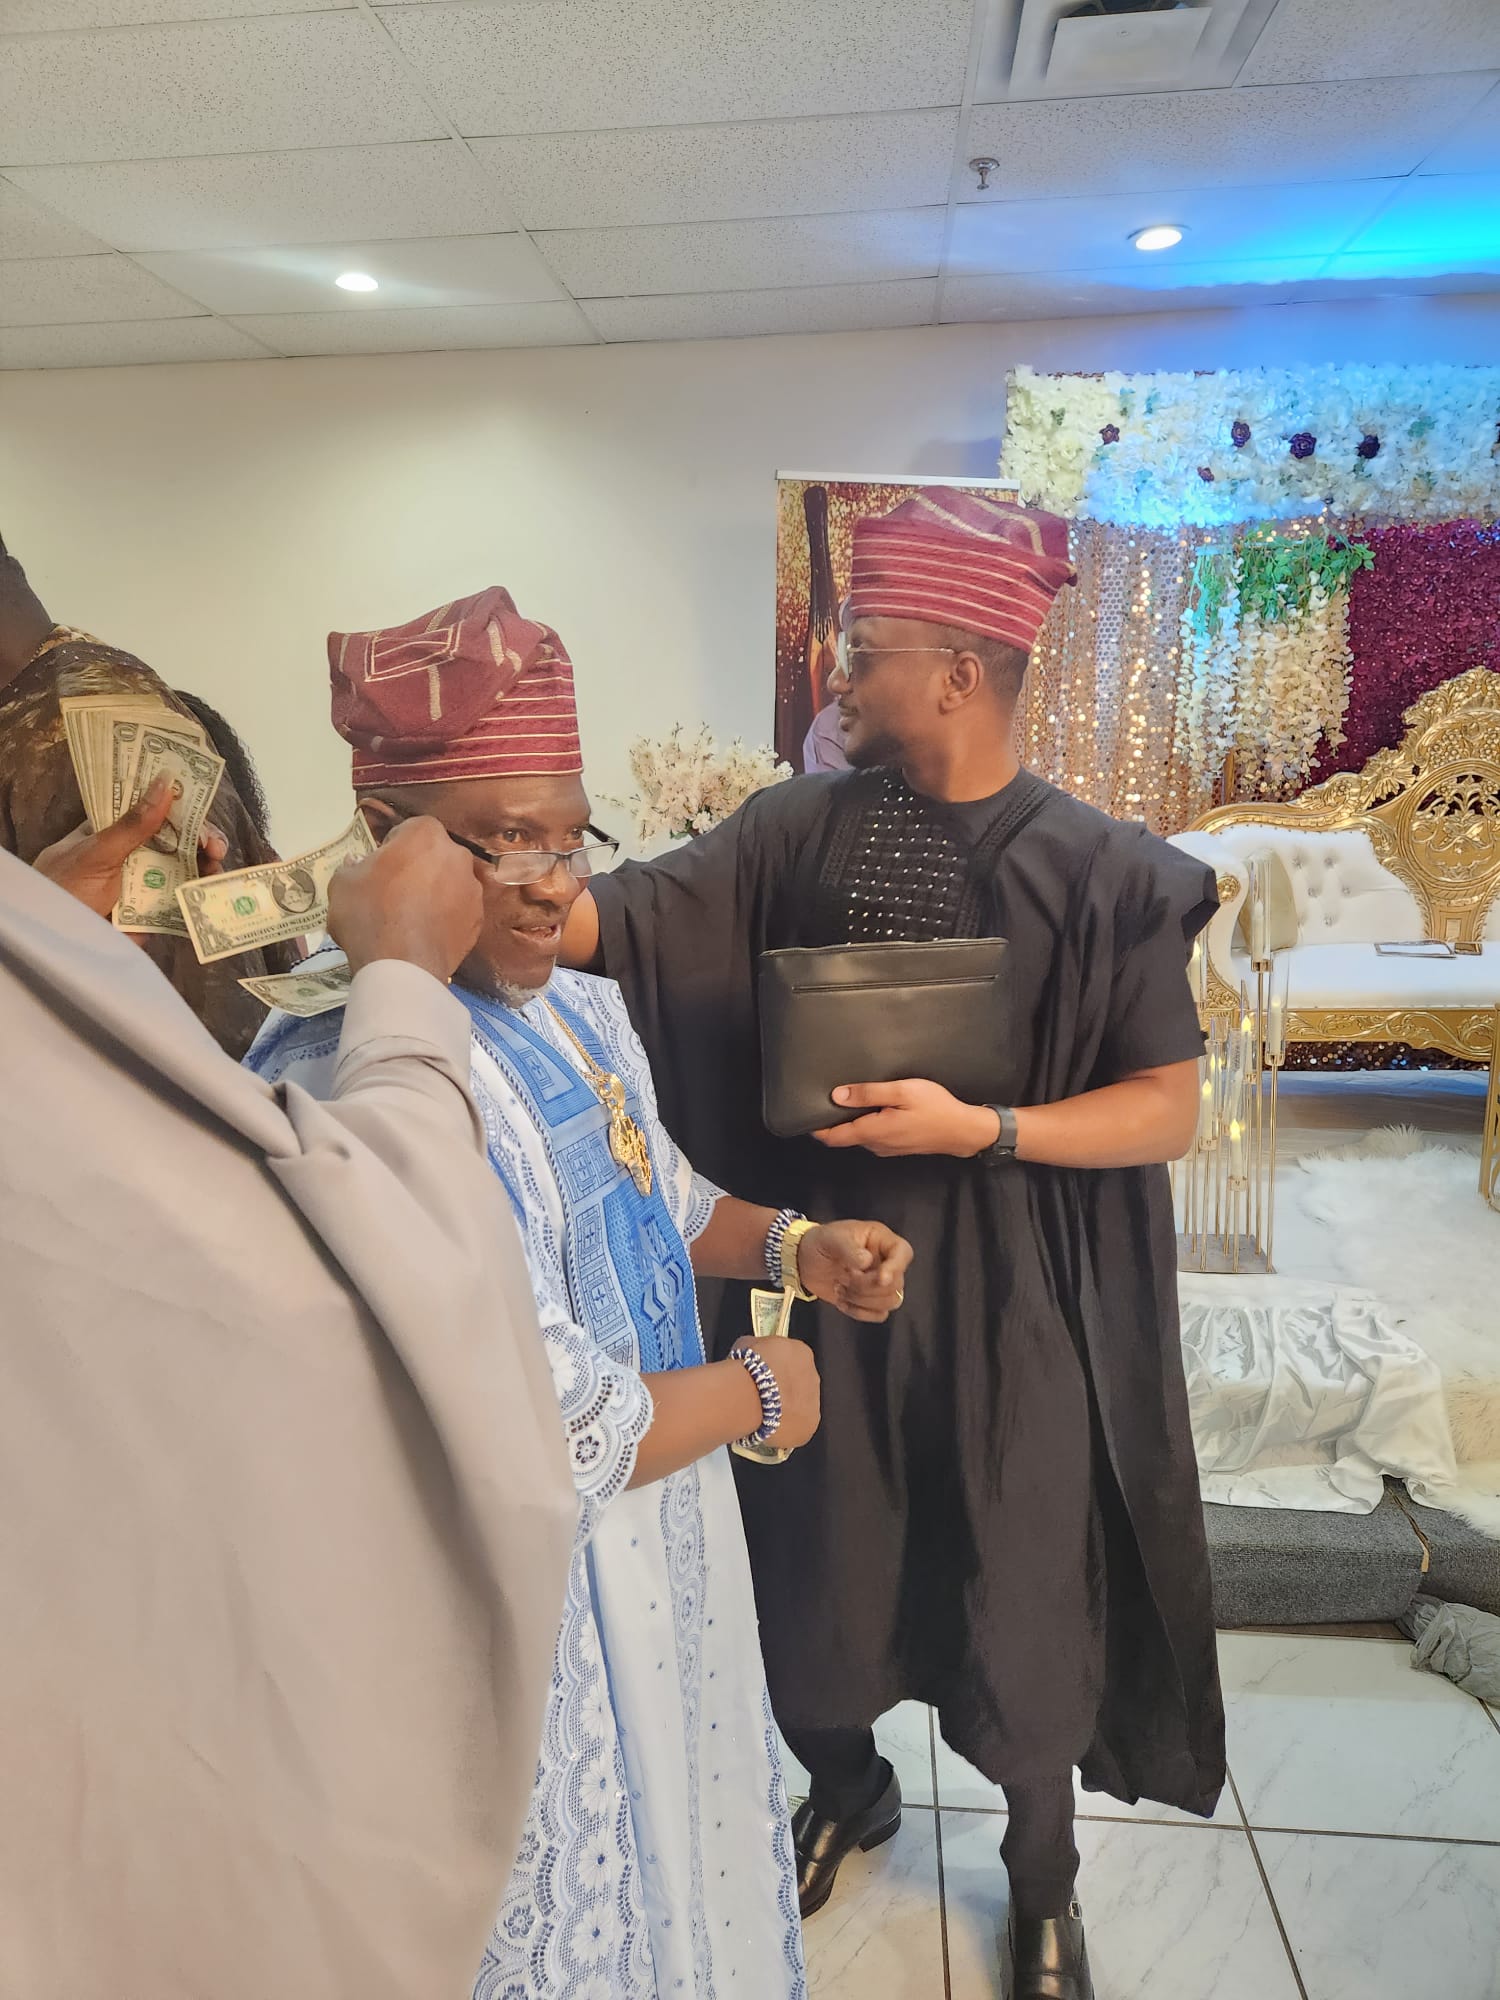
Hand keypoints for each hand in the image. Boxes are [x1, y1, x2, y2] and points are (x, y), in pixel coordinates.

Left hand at [33, 778, 228, 933]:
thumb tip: (166, 782)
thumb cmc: (62, 891)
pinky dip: (202, 900)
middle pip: (176, 841)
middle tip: (216, 848)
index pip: (152, 810)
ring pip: (184, 872)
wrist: (56, 946)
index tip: (201, 809)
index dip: (181, 807)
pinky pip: (182, 905)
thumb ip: (133, 824)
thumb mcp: (96, 853)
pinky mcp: (154, 916)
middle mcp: (133, 856)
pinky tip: (216, 896)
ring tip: (216, 871)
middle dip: (201, 841)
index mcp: (114, 832)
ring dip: (205, 869)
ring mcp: (145, 887)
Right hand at [328, 813, 483, 981]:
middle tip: (393, 893)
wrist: (402, 965)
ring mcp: (473, 890)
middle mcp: (457, 855)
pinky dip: (444, 919)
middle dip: (417, 868)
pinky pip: (457, 912)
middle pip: (434, 856)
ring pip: (449, 884)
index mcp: (426, 834)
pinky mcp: (478, 922)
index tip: (380, 868)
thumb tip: (359, 862)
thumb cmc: (369, 913)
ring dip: (434, 893)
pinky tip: (423, 935)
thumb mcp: (343, 883)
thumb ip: (353, 865)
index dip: (392, 848)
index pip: (409, 830)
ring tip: (409, 919)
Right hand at [733, 1336, 821, 1451]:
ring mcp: (814, 1403)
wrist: (749, 1395)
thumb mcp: (746, 1345)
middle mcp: (813, 1376)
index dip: (777, 1368)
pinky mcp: (809, 1426)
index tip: (764, 1375)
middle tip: (764, 1396)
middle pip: (799, 1383)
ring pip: (800, 1406)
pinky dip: (785, 1428)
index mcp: (801, 1353)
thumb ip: (756, 1348)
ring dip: (787, 1409)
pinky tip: (768, 1428)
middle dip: (784, 1389)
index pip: (792, 1359)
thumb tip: (751, 1352)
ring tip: (764, 1415)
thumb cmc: (746, 1367)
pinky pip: (797, 1427)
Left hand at [796, 1218, 912, 1321]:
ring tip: (840, 1288)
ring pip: (891, 1301)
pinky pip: (879, 1315)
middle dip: (867, 1286)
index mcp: (880, 1240)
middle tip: (844, 1277)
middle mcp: (885, 1262)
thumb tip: (867, 1262)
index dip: (896, 1267)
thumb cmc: (820, 1242)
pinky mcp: (870, 1301)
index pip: (903, 1252)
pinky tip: (841, 1301)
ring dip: (863, 1300)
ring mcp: (879, 1283)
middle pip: (896, 1284)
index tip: (880, 1277)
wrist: (804, 1261)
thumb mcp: (830, 1239)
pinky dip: (859, 1312)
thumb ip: (849, 1249)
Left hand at [812, 1080, 999, 1158]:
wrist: (964, 1131)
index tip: (805, 1113)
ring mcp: (887, 1148)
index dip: (816, 1127)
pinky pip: (874, 1135)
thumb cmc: (935, 1108)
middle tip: (825, 1097)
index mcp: (872, 1132)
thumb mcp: (901, 1092)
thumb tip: (836, 1096)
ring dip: (852, 1121)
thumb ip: (868, 1094)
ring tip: (849, 1098)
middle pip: (845, 1135)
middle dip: (833, 1120)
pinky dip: (867, 1123)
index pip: (833, 1137)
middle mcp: (876, 1144)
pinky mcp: (898, 1145)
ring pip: (860, 1135)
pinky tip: (873, 1108)